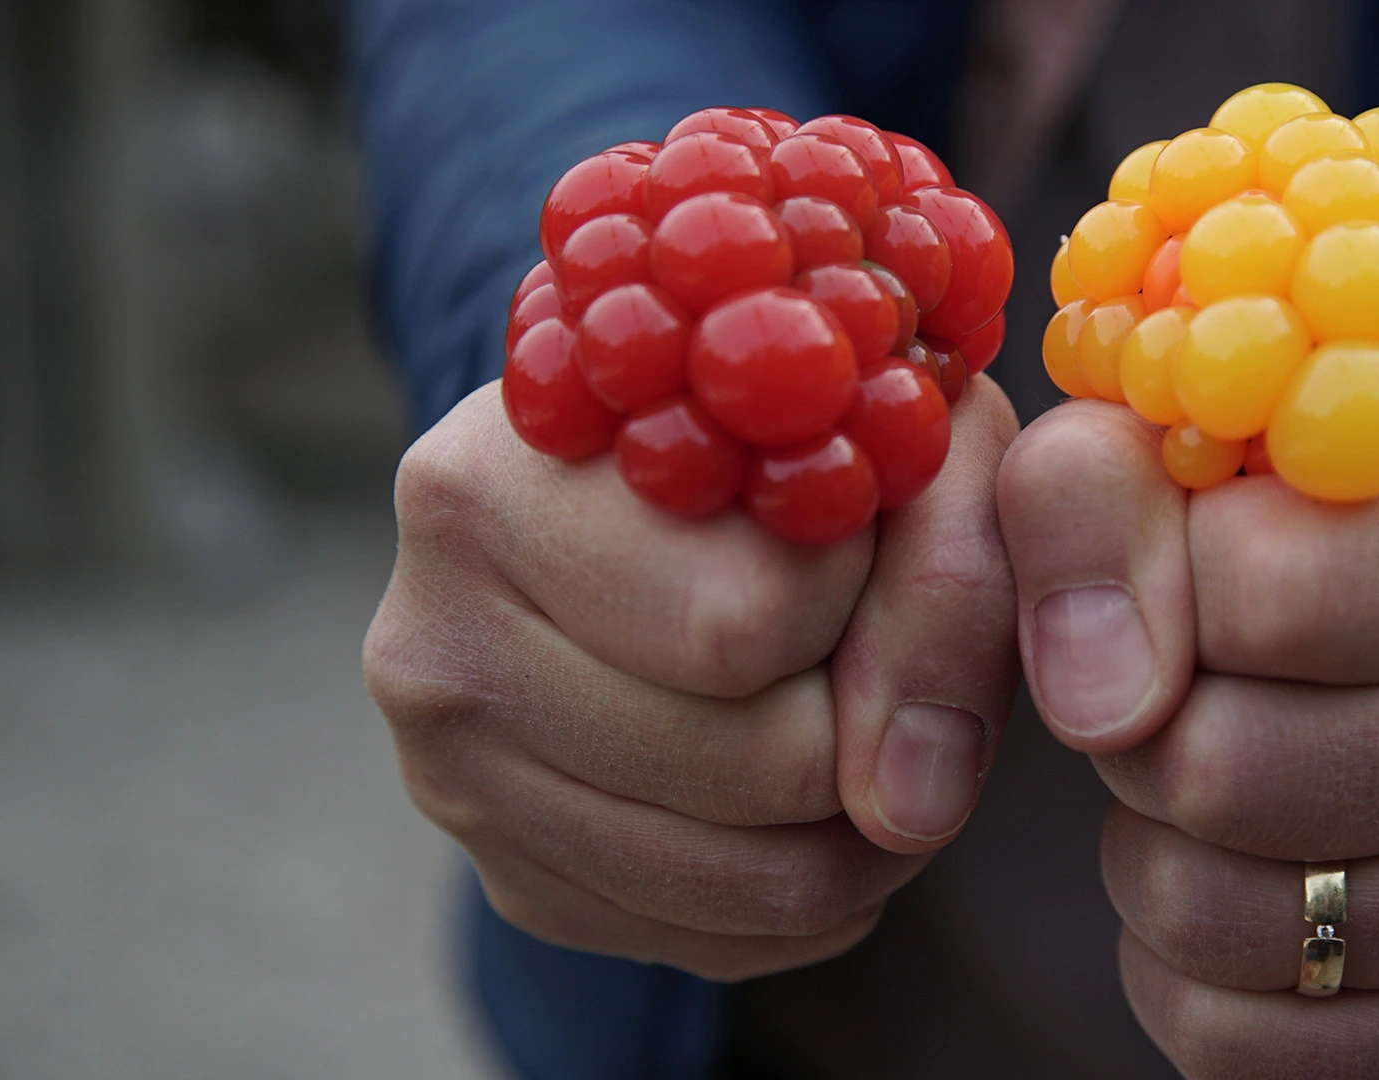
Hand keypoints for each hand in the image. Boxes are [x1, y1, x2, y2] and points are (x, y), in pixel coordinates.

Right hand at [363, 377, 1019, 979]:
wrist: (660, 481)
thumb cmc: (782, 430)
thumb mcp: (893, 430)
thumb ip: (943, 576)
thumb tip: (910, 804)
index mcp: (486, 489)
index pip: (743, 621)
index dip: (859, 590)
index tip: (850, 531)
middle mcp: (434, 649)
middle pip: (764, 768)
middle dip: (875, 715)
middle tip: (881, 636)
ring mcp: (460, 787)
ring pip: (760, 882)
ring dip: (872, 820)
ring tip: (878, 714)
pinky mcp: (517, 885)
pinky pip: (733, 942)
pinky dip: (822, 881)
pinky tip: (815, 780)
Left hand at [997, 401, 1378, 1078]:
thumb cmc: (1290, 540)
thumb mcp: (1187, 456)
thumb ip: (1097, 496)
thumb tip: (1102, 696)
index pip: (1266, 593)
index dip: (1161, 585)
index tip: (1191, 574)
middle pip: (1228, 771)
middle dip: (1144, 730)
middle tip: (1180, 692)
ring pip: (1217, 918)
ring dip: (1151, 848)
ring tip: (1207, 780)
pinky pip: (1231, 1042)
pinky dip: (1178, 969)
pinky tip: (1234, 882)